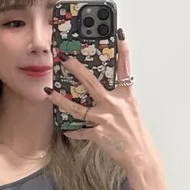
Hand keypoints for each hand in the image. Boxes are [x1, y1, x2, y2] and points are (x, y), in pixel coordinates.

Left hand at [45, 34, 156, 176]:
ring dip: (61, 100)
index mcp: (126, 96)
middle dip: (76, 69)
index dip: (123, 51)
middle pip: (92, 83)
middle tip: (64, 58)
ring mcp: (105, 119)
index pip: (125, 69)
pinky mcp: (98, 134)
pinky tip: (65, 129)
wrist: (139, 155)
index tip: (119, 34)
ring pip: (78, 108)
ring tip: (49, 92)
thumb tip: (105, 90)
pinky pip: (81, 131)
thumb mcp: (131, 109)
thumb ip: (119, 98)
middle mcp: (114, 104)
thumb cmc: (136, 132)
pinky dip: (73, 131)